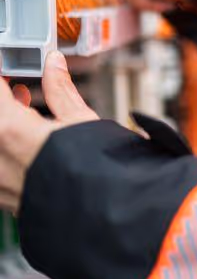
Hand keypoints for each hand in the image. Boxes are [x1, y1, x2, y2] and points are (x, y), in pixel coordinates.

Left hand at [0, 51, 97, 213]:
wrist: (105, 214)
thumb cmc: (98, 172)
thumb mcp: (81, 121)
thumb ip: (61, 89)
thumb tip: (54, 64)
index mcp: (11, 130)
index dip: (3, 74)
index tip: (9, 67)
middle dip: (4, 97)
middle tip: (17, 84)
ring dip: (4, 118)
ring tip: (23, 106)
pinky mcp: (2, 194)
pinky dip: (5, 143)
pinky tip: (22, 137)